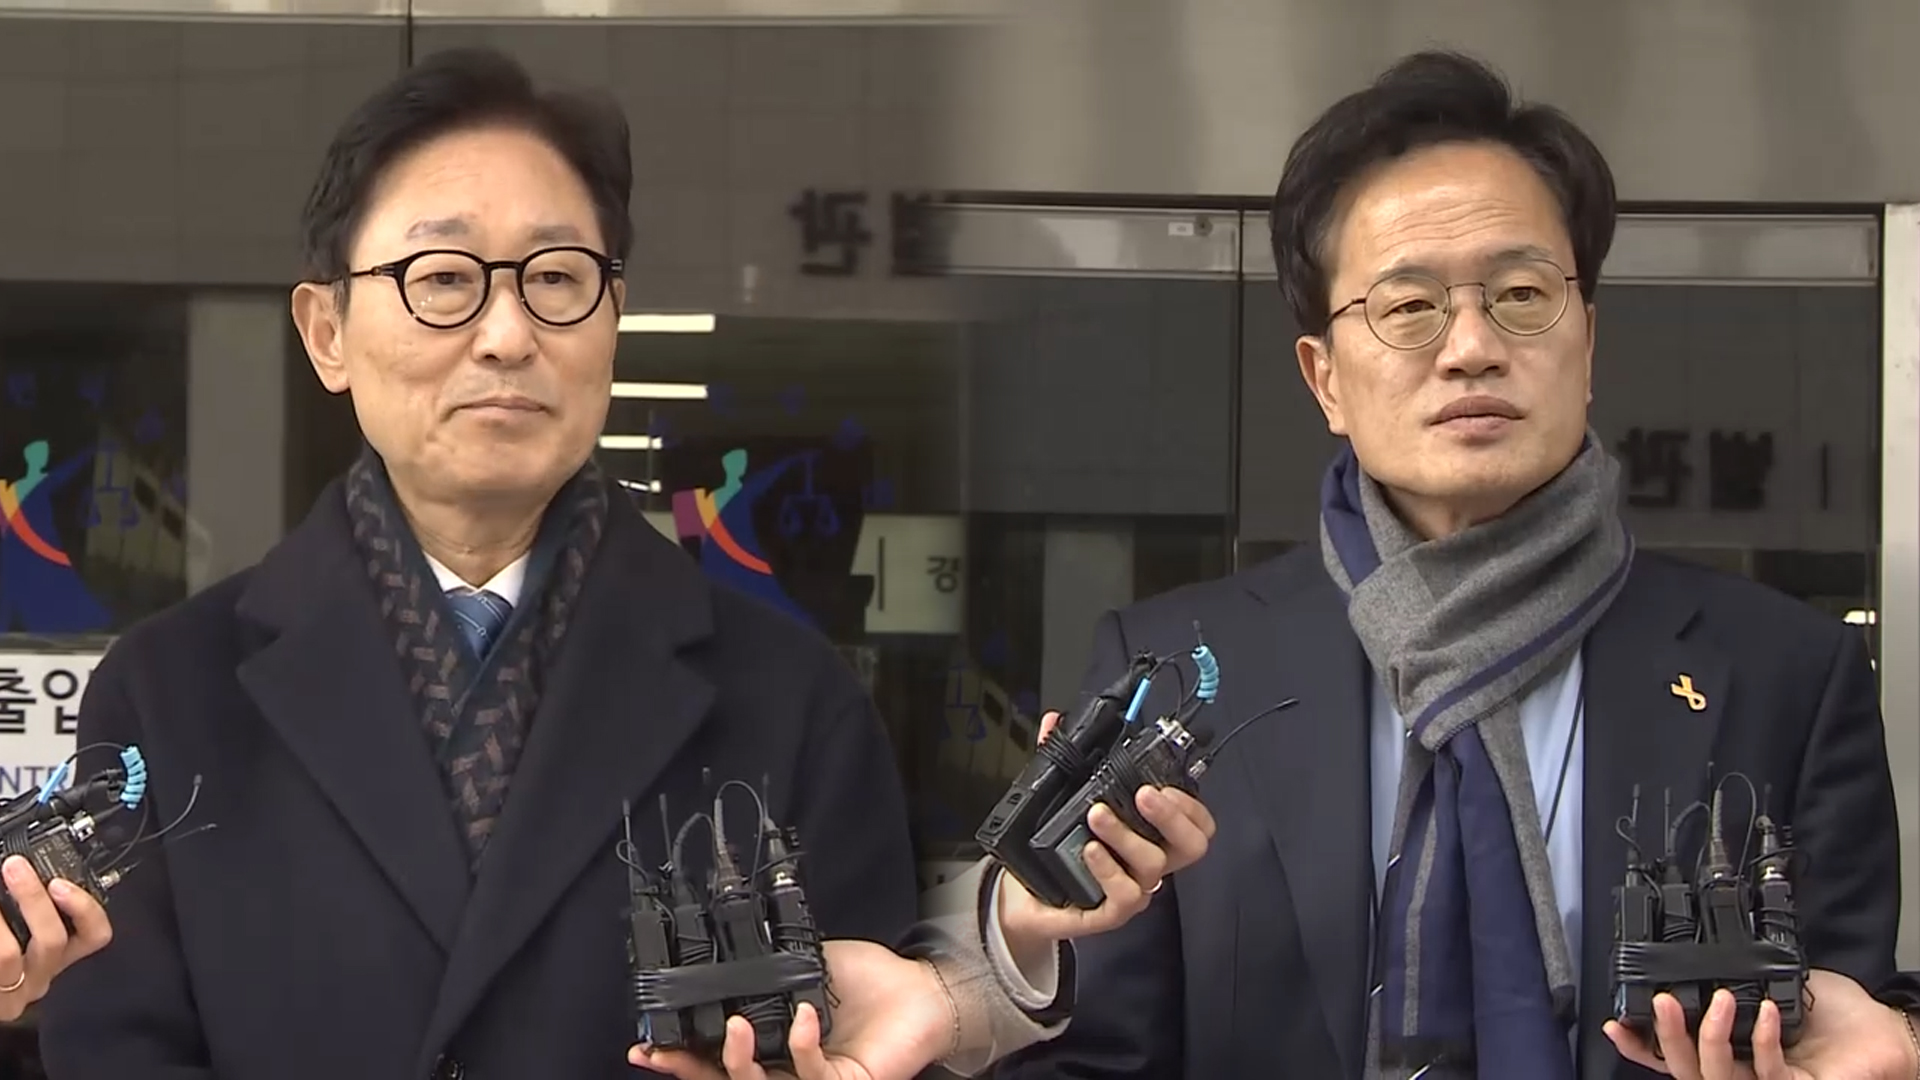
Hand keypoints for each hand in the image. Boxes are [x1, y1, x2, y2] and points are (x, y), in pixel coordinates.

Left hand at [0, 855, 112, 1021]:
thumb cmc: (2, 953)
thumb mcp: (18, 931)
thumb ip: (28, 907)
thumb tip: (20, 866)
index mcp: (54, 959)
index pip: (93, 935)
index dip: (84, 908)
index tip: (59, 882)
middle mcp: (37, 979)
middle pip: (53, 940)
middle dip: (33, 898)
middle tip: (14, 868)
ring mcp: (10, 995)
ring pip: (10, 954)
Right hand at [630, 940, 952, 1079]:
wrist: (919, 992)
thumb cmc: (869, 982)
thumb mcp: (805, 966)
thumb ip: (769, 968)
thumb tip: (731, 949)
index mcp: (771, 1044)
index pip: (716, 1059)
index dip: (681, 1056)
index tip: (645, 1047)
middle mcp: (786, 1069)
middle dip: (688, 1070)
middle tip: (660, 1054)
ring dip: (738, 1061)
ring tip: (736, 1025)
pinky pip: (811, 1074)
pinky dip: (801, 1045)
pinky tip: (803, 1017)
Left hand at [996, 711, 1216, 956]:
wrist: (1024, 896)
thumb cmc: (1053, 847)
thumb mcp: (1057, 800)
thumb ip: (1060, 761)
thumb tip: (1054, 721)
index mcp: (1148, 834)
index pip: (1195, 822)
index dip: (1190, 804)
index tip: (1163, 782)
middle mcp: (1148, 861)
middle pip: (1193, 845)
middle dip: (1173, 815)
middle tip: (1145, 794)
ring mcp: (1134, 888)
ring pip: (1153, 864)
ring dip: (1127, 834)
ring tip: (1096, 815)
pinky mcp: (1112, 912)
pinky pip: (1126, 894)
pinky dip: (1110, 869)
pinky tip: (1090, 850)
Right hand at [1603, 970, 1919, 1079]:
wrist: (1880, 1032)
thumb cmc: (1830, 1012)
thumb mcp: (1770, 983)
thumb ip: (1736, 978)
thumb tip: (1701, 954)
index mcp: (1726, 1049)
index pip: (1672, 1053)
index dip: (1640, 1044)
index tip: (1615, 1024)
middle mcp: (1737, 1070)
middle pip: (1683, 1067)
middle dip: (1664, 1035)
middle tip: (1662, 1000)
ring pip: (1714, 1075)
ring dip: (1708, 1037)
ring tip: (1719, 998)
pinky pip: (1766, 1072)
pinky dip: (1761, 1040)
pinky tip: (1765, 1010)